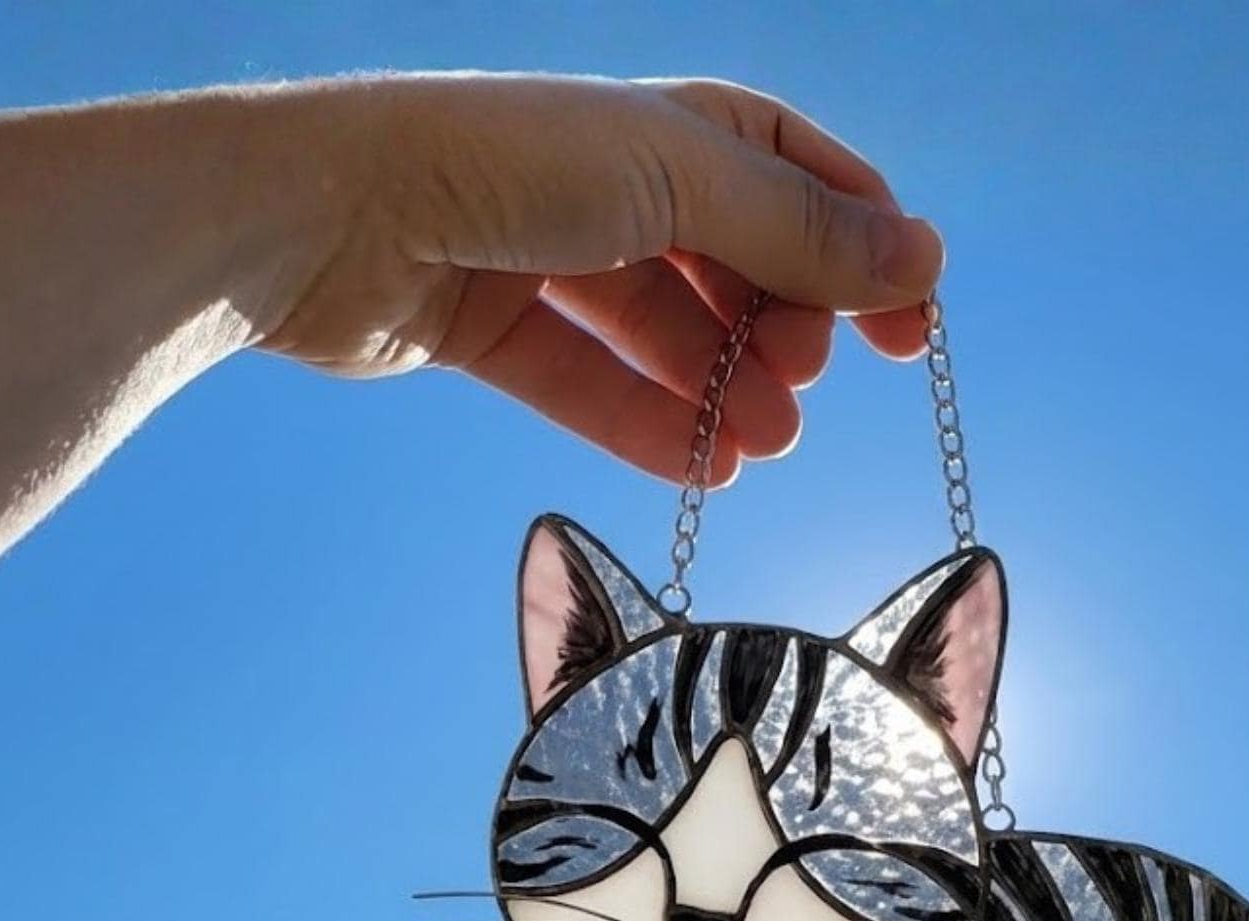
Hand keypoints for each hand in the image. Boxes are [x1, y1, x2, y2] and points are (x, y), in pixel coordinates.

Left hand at [255, 74, 946, 483]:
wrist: (325, 215)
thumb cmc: (502, 164)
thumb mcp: (678, 180)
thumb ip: (799, 230)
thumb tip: (923, 259)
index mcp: (664, 122)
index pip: (794, 178)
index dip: (858, 246)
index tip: (908, 328)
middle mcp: (610, 183)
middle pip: (735, 263)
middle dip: (784, 326)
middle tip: (810, 381)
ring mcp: (549, 257)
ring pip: (667, 334)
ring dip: (724, 390)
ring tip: (765, 444)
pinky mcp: (493, 329)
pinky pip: (593, 385)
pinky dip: (648, 424)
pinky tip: (702, 470)